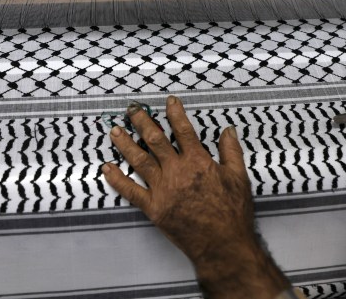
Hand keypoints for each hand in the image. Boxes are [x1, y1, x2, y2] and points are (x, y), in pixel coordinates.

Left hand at [102, 96, 289, 298]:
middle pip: (155, 140)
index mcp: (197, 161)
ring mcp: (163, 189)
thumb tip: (227, 130)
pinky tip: (106, 169)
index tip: (168, 101)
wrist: (223, 244)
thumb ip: (231, 151)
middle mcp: (177, 171)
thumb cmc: (233, 212)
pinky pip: (131, 191)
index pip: (183, 130)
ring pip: (139, 161)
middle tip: (132, 109)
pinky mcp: (154, 208)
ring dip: (125, 144)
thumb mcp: (238, 177)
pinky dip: (117, 179)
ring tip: (114, 131)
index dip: (175, 113)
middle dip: (142, 122)